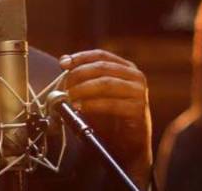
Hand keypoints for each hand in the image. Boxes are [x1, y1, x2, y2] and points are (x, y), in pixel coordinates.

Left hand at [60, 49, 152, 188]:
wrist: (127, 146)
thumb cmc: (109, 117)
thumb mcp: (94, 94)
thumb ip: (81, 77)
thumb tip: (63, 60)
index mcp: (126, 67)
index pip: (101, 55)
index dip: (80, 57)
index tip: (63, 63)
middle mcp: (135, 76)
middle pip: (102, 67)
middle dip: (79, 74)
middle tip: (64, 85)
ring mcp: (138, 92)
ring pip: (106, 83)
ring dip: (83, 89)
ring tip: (69, 97)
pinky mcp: (138, 109)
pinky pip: (111, 103)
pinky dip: (92, 105)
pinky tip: (80, 108)